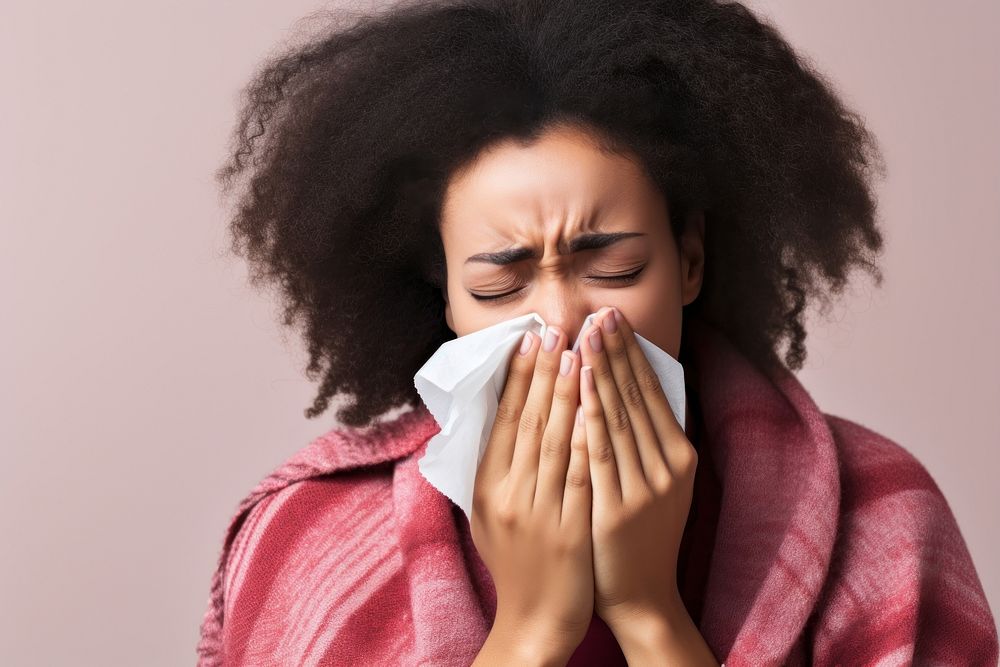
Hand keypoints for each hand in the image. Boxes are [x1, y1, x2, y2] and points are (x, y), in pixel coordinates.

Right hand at [471, 324, 593, 662]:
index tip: (528, 340)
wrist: (535, 620)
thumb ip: (494, 468)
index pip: (502, 421)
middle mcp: (508, 496)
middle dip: (542, 372)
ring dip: (566, 394)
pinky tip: (597, 407)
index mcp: (486, 488)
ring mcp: (538, 513)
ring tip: (577, 353)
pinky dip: (588, 438)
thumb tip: (501, 417)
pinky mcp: (569, 530)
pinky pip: (581, 475)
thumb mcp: (489, 514)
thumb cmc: (516, 562)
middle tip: (554, 329)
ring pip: (554, 442)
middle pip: (528, 422)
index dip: (516, 377)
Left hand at [576, 306, 697, 629]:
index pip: (652, 393)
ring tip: (587, 332)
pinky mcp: (618, 507)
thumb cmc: (640, 537)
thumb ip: (647, 441)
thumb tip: (629, 388)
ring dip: (602, 370)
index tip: (614, 317)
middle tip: (600, 311)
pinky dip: (591, 413)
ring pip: (619, 416)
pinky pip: (601, 451)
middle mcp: (668, 467)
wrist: (640, 598)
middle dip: (616, 351)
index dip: (632, 353)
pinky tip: (579, 383)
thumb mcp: (658, 485)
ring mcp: (645, 488)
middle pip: (637, 397)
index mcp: (679, 458)